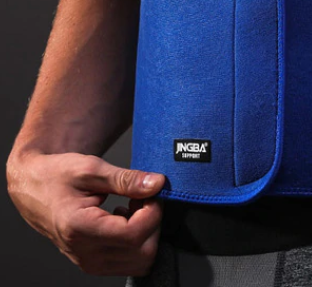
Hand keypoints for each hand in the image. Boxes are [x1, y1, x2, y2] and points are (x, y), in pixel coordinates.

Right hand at [6, 150, 165, 276]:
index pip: (133, 234)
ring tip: (133, 208)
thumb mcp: (91, 168)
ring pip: (141, 262)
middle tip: (143, 198)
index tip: (151, 192)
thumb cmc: (56, 175)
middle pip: (143, 252)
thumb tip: (157, 184)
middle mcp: (84, 252)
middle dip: (153, 223)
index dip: (153, 212)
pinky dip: (138, 243)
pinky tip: (126, 219)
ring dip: (147, 234)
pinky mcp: (94, 263)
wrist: (34, 188)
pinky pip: (130, 262)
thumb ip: (126, 179)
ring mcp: (89, 262)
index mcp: (79, 228)